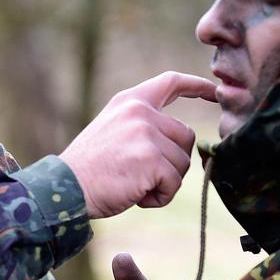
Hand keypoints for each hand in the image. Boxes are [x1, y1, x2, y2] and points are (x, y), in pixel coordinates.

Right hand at [60, 71, 215, 218]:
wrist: (65, 188)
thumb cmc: (88, 168)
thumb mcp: (113, 131)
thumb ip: (144, 126)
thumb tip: (185, 140)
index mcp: (129, 101)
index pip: (170, 83)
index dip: (196, 86)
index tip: (213, 91)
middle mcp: (139, 112)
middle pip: (185, 135)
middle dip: (172, 161)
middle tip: (141, 174)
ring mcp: (146, 134)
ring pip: (182, 162)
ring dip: (164, 181)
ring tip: (133, 184)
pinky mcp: (151, 159)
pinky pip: (174, 183)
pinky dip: (160, 197)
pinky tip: (136, 196)